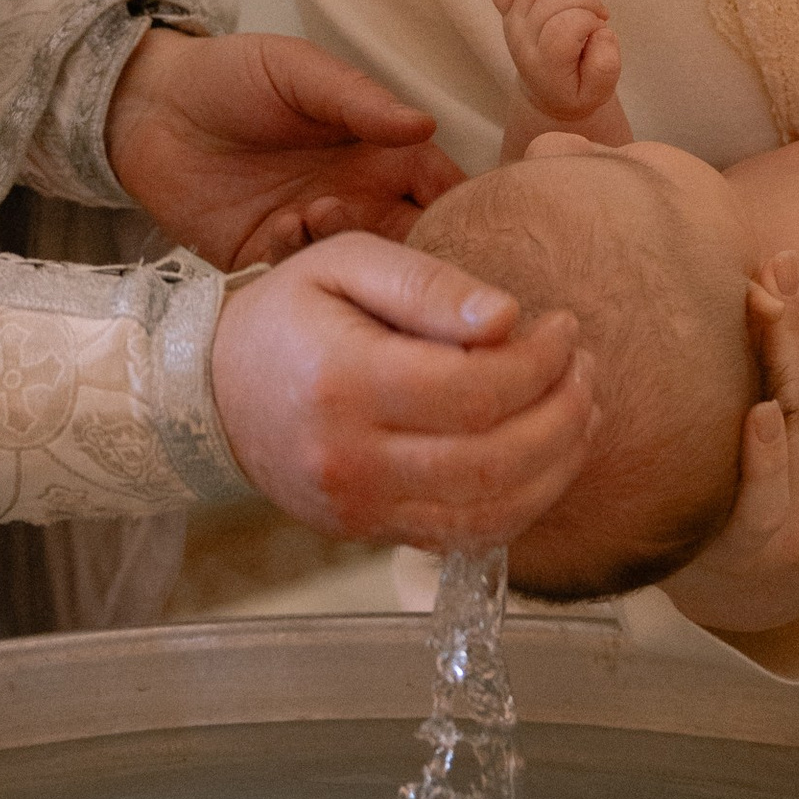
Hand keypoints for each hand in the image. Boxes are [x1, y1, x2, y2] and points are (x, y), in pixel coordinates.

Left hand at [104, 27, 461, 265]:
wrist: (146, 108)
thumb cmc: (230, 76)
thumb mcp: (297, 72)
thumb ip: (358, 100)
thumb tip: (424, 125)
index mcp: (382, 155)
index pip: (446, 195)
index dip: (466, 217)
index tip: (474, 230)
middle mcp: (359, 203)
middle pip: (415, 248)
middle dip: (417, 255)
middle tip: (400, 241)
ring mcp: (313, 239)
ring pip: (362, 274)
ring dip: (352, 255)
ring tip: (318, 212)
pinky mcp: (265, 265)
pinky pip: (299, 284)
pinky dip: (297, 266)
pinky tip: (277, 230)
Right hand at [209, 231, 596, 546]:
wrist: (212, 392)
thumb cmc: (287, 314)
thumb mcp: (346, 262)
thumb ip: (427, 285)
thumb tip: (508, 317)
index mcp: (344, 381)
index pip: (475, 389)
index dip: (541, 363)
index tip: (564, 328)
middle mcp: (350, 459)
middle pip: (494, 460)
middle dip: (563, 415)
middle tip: (586, 370)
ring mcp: (359, 508)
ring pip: (489, 511)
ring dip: (557, 466)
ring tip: (581, 411)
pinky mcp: (369, 534)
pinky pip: (464, 537)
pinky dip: (521, 505)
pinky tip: (545, 459)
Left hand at [491, 0, 623, 127]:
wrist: (550, 95)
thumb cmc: (577, 90)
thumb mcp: (601, 92)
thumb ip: (606, 66)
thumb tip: (600, 31)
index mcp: (544, 64)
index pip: (566, 26)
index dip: (592, 22)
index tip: (603, 32)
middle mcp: (522, 41)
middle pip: (554, 0)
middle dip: (588, 2)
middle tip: (602, 17)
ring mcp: (513, 22)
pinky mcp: (510, 10)